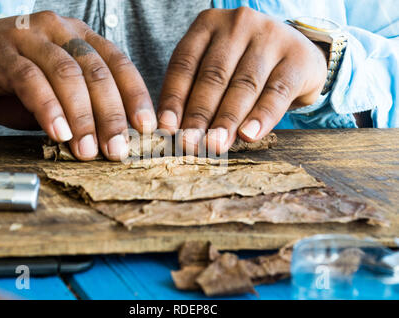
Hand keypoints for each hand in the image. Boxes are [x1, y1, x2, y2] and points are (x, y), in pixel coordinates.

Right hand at [0, 11, 155, 160]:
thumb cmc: (15, 83)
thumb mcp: (58, 95)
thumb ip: (83, 108)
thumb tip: (116, 138)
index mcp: (80, 37)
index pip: (118, 64)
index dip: (136, 96)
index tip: (147, 127)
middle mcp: (59, 31)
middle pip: (97, 71)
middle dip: (111, 114)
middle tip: (118, 149)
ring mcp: (29, 37)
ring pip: (67, 74)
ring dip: (82, 117)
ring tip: (88, 150)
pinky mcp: (0, 52)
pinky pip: (31, 80)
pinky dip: (49, 109)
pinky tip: (59, 133)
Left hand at [158, 8, 326, 153]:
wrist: (299, 55)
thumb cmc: (247, 68)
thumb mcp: (218, 69)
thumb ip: (197, 92)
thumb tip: (175, 132)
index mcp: (208, 25)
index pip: (184, 64)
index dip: (174, 99)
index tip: (166, 129)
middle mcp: (238, 24)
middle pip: (213, 76)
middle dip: (199, 115)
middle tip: (189, 144)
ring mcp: (270, 37)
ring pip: (243, 85)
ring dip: (227, 120)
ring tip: (215, 145)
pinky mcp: (297, 57)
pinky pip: (276, 92)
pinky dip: (261, 116)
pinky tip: (249, 135)